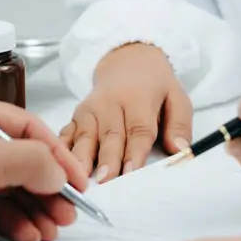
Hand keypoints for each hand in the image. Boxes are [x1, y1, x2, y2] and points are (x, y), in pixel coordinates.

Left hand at [0, 95, 89, 240]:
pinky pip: (1, 214)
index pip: (28, 130)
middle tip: (69, 210)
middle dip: (51, 188)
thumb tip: (58, 173)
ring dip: (38, 210)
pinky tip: (28, 235)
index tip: (79, 179)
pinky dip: (19, 225)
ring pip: (17, 192)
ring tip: (52, 228)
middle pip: (26, 163)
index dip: (57, 155)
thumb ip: (28, 161)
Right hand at [60, 43, 192, 182]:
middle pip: (110, 136)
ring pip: (85, 136)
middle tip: (105, 181)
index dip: (134, 152)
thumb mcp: (176, 97)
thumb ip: (180, 124)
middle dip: (107, 160)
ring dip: (81, 159)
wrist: (127, 59)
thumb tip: (181, 148)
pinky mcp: (75, 116)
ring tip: (79, 179)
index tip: (131, 171)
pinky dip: (62, 150)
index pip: (138, 129)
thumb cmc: (153, 85)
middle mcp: (110, 103)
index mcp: (138, 98)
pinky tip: (60, 165)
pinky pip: (66, 134)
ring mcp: (89, 110)